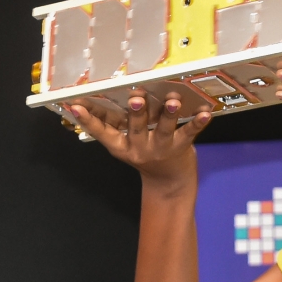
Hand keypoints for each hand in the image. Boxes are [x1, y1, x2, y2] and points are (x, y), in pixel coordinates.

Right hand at [67, 90, 212, 193]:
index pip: (101, 132)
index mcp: (121, 146)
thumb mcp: (125, 145)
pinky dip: (198, 123)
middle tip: (137, 98)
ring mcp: (161, 148)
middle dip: (137, 112)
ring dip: (169, 113)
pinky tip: (205, 113)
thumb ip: (116, 126)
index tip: (75, 105)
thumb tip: (94, 99)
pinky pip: (190, 133)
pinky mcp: (181, 147)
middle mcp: (139, 147)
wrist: (169, 183)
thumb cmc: (146, 155)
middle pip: (136, 126)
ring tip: (172, 101)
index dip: (88, 119)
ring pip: (164, 128)